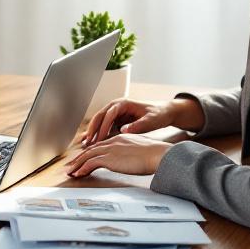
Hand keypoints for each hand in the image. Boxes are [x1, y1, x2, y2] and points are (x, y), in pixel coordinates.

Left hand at [64, 133, 172, 177]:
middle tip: (71, 165)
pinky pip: (90, 163)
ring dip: (77, 164)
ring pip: (87, 155)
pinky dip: (82, 169)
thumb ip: (132, 154)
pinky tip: (78, 174)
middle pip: (91, 149)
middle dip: (79, 158)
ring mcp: (110, 149)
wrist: (158, 154)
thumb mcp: (141, 152)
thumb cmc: (155, 155)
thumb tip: (130, 161)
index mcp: (120, 138)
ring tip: (70, 172)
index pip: (101, 145)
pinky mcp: (109, 158)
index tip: (84, 159)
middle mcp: (113, 142)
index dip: (91, 152)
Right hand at [81, 96, 203, 146]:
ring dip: (92, 133)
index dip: (102, 127)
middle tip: (86, 143)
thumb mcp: (151, 120)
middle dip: (92, 130)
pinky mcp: (116, 120)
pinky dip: (97, 135)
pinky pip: (103, 127)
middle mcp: (116, 106)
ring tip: (85, 144)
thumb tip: (123, 130)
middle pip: (99, 117)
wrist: (164, 112)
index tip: (99, 139)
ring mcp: (115, 113)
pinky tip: (91, 143)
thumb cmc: (158, 114)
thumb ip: (138, 125)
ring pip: (99, 122)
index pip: (108, 115)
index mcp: (123, 103)